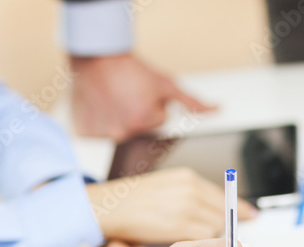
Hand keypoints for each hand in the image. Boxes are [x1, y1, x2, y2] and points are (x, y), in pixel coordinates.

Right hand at [70, 54, 216, 140]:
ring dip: (118, 119)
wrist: (97, 55)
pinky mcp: (86, 132)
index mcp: (145, 121)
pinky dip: (98, 122)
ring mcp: (102, 133)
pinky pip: (96, 134)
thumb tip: (216, 110)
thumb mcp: (165, 84)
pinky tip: (101, 106)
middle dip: (137, 114)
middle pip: (139, 130)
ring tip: (114, 99)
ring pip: (118, 132)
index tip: (141, 94)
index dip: (152, 107)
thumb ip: (192, 101)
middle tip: (127, 95)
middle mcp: (123, 131)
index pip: (158, 122)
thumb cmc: (132, 69)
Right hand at [86, 168, 257, 243]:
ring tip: (199, 244)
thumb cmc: (130, 203)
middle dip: (224, 227)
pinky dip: (201, 245)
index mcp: (187, 179)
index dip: (237, 208)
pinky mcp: (178, 223)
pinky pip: (203, 237)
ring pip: (214, 227)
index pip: (223, 196)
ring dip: (209, 238)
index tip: (250, 215)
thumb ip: (188, 196)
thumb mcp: (164, 189)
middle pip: (222, 213)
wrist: (106, 208)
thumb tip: (211, 210)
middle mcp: (190, 189)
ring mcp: (185, 205)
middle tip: (225, 241)